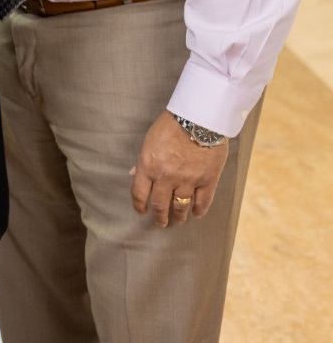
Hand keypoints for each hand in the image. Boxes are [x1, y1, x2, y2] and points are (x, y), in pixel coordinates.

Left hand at [129, 110, 229, 227]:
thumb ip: (143, 161)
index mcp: (148, 166)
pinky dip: (199, 210)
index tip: (141, 212)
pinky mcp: (208, 180)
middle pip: (160, 205)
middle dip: (159, 217)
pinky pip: (203, 201)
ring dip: (178, 216)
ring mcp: (188, 180)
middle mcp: (166, 176)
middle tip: (161, 223)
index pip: (139, 194)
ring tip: (177, 221)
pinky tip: (196, 214)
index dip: (139, 206)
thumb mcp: (149, 141)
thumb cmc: (170, 126)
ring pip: (181, 206)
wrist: (199, 118)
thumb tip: (134, 175)